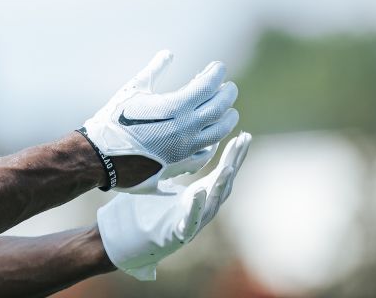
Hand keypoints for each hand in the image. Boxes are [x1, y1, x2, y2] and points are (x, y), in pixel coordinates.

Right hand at [81, 50, 238, 192]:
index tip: (219, 66)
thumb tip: (168, 53)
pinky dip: (213, 140)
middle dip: (227, 94)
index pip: (208, 86)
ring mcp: (186, 147)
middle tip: (228, 86)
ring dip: (227, 118)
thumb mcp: (134, 89)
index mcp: (176, 106)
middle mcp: (186, 127)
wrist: (100, 155)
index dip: (216, 74)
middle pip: (219, 108)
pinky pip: (207, 151)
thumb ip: (155, 70)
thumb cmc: (114, 118)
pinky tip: (212, 134)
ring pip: (219, 131)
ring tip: (228, 110)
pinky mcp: (181, 162)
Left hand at [97, 132, 251, 280]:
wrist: (131, 240)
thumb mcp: (166, 183)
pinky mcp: (180, 234)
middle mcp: (202, 208)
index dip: (234, 155)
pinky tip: (199, 191)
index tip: (244, 135)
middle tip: (243, 140)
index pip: (223, 172)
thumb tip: (179, 143)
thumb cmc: (150, 212)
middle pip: (224, 183)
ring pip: (213, 201)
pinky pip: (190, 220)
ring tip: (228, 165)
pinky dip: (196, 206)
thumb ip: (178, 168)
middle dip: (235, 161)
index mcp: (201, 195)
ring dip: (221, 182)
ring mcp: (193, 221)